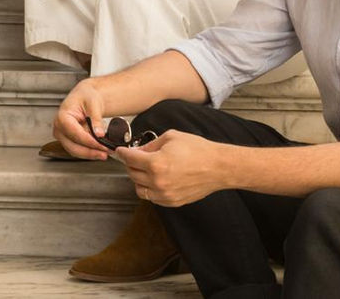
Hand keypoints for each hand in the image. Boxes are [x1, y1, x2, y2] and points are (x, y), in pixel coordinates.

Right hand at [52, 79, 111, 160]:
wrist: (85, 97)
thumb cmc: (86, 96)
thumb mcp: (93, 103)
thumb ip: (96, 118)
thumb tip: (99, 134)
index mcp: (62, 117)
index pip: (75, 133)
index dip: (89, 141)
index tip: (101, 145)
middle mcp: (59, 128)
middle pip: (73, 146)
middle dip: (90, 151)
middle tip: (105, 152)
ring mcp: (63, 136)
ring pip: (75, 151)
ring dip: (90, 154)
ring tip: (105, 152)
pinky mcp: (69, 141)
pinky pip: (78, 150)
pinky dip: (89, 152)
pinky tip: (100, 150)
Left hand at [114, 130, 229, 206]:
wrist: (218, 167)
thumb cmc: (198, 150)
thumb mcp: (171, 137)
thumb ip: (150, 144)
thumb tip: (138, 150)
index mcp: (156, 163)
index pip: (129, 159)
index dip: (123, 153)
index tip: (121, 151)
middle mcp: (158, 181)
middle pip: (132, 174)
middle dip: (131, 164)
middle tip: (136, 158)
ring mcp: (165, 194)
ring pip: (139, 189)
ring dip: (139, 179)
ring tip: (147, 169)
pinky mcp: (172, 201)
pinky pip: (152, 197)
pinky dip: (150, 189)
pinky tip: (157, 179)